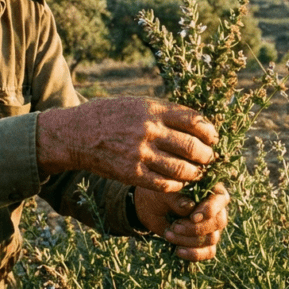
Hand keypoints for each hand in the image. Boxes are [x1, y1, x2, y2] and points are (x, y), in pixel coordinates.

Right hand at [37, 97, 217, 191]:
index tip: (212, 138)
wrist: (76, 133)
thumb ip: (164, 112)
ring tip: (196, 172)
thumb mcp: (137, 103)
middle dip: (207, 155)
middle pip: (193, 147)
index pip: (194, 121)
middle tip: (208, 158)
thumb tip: (196, 122)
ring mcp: (140, 153)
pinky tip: (178, 182)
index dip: (209, 132)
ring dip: (195, 173)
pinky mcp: (131, 173)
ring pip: (182, 169)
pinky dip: (177, 185)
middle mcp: (149, 130)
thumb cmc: (109, 115)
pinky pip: (165, 184)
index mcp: (153, 109)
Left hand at [134, 183, 228, 261]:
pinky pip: (209, 252)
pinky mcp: (204, 242)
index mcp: (209, 190)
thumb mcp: (165, 193)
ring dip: (189, 240)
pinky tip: (178, 251)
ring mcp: (211, 227)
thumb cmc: (159, 195)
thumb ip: (177, 198)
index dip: (210, 209)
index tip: (193, 218)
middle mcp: (214, 209)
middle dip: (196, 228)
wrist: (149, 208)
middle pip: (219, 222)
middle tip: (175, 226)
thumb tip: (190, 206)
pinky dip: (194, 254)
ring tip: (169, 235)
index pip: (221, 198)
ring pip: (212, 238)